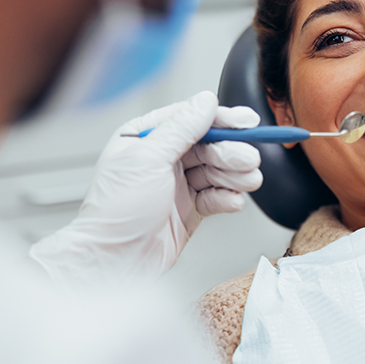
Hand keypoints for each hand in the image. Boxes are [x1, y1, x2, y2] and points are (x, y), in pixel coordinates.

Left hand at [30, 91, 262, 289]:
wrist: (115, 261)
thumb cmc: (116, 212)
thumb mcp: (148, 159)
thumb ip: (180, 128)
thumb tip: (205, 102)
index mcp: (145, 138)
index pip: (189, 119)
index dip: (220, 119)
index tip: (246, 122)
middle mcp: (162, 159)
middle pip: (208, 145)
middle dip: (231, 152)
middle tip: (248, 159)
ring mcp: (177, 184)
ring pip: (216, 171)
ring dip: (235, 175)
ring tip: (248, 181)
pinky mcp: (189, 209)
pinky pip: (216, 196)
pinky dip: (228, 198)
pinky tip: (233, 200)